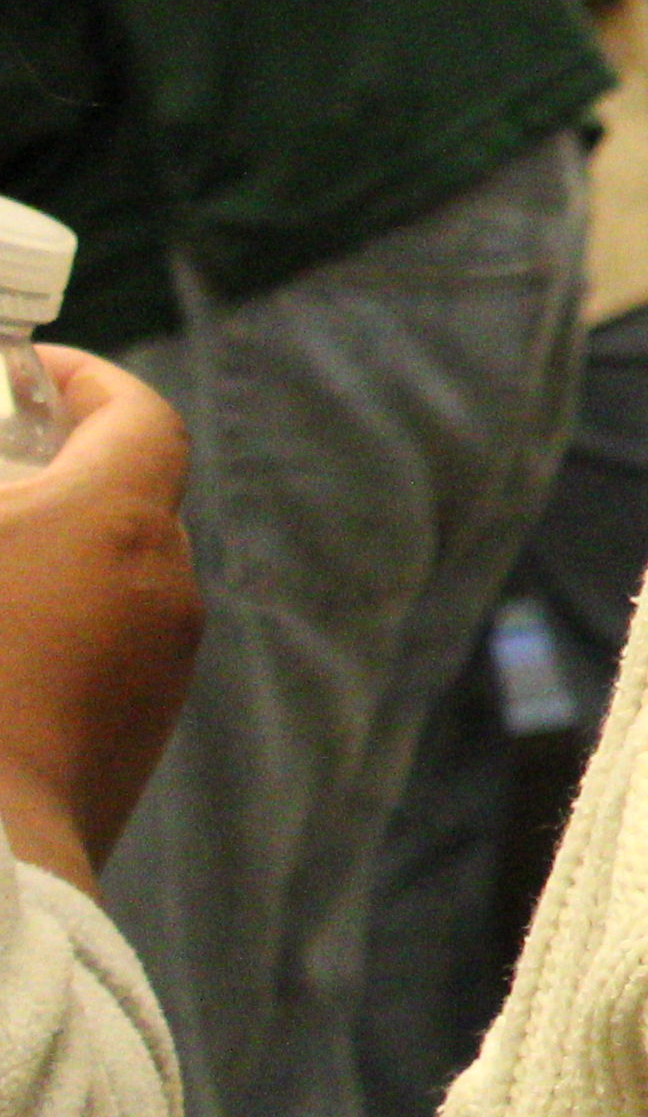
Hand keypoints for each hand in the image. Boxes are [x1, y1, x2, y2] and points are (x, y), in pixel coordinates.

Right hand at [0, 354, 198, 894]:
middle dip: (49, 475)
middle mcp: (163, 590)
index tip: (26, 371)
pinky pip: (93, 657)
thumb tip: (0, 488)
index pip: (140, 418)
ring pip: (105, 584)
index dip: (86, 383)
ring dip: (41, 559)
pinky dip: (42, 631)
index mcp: (120, 522)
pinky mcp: (127, 745)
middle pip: (124, 499)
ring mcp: (154, 676)